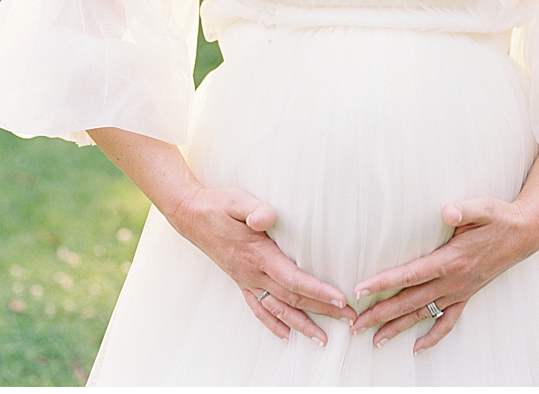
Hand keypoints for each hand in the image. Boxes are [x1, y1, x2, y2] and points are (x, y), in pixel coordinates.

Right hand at [168, 184, 356, 344]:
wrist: (190, 214)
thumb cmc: (217, 205)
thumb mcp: (236, 200)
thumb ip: (254, 209)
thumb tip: (267, 217)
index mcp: (257, 254)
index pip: (293, 279)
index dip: (317, 291)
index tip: (340, 299)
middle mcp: (252, 272)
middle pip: (292, 298)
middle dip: (322, 310)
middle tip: (348, 319)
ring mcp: (246, 279)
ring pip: (278, 309)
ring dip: (301, 324)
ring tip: (322, 338)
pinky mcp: (241, 280)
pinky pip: (258, 308)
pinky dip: (273, 323)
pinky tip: (286, 335)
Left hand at [349, 196, 538, 353]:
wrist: (524, 234)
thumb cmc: (500, 218)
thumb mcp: (483, 208)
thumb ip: (464, 211)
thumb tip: (446, 211)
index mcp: (451, 260)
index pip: (410, 275)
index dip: (384, 283)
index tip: (361, 290)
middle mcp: (453, 281)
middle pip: (410, 301)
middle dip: (381, 314)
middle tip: (356, 325)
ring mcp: (460, 291)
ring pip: (423, 314)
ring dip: (398, 328)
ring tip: (375, 341)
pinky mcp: (466, 294)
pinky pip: (447, 322)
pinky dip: (432, 336)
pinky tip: (417, 347)